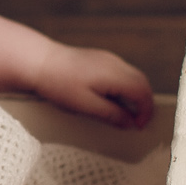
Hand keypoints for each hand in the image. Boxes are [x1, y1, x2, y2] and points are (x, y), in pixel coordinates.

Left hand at [34, 43, 153, 129]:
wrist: (39, 62)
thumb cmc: (58, 83)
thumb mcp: (85, 106)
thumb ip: (111, 115)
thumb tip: (129, 123)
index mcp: (114, 74)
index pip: (143, 92)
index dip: (146, 111)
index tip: (139, 126)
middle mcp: (115, 63)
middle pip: (142, 82)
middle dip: (145, 103)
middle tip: (138, 122)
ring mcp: (108, 58)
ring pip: (133, 76)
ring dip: (135, 95)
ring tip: (126, 113)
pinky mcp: (100, 58)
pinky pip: (121, 73)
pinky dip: (125, 87)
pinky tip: (112, 99)